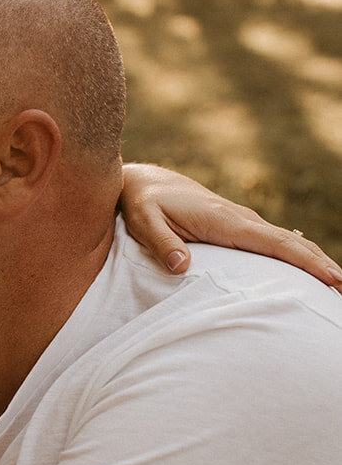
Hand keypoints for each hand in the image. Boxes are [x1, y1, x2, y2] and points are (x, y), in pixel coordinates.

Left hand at [120, 164, 341, 292]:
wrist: (142, 181)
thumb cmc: (142, 204)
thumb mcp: (144, 222)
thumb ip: (162, 244)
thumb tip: (182, 268)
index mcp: (225, 220)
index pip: (275, 244)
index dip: (306, 262)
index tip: (333, 279)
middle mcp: (240, 219)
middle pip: (291, 243)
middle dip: (321, 264)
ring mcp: (241, 221)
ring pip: (286, 241)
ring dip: (313, 260)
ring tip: (335, 283)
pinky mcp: (236, 225)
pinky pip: (273, 241)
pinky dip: (295, 253)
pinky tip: (306, 265)